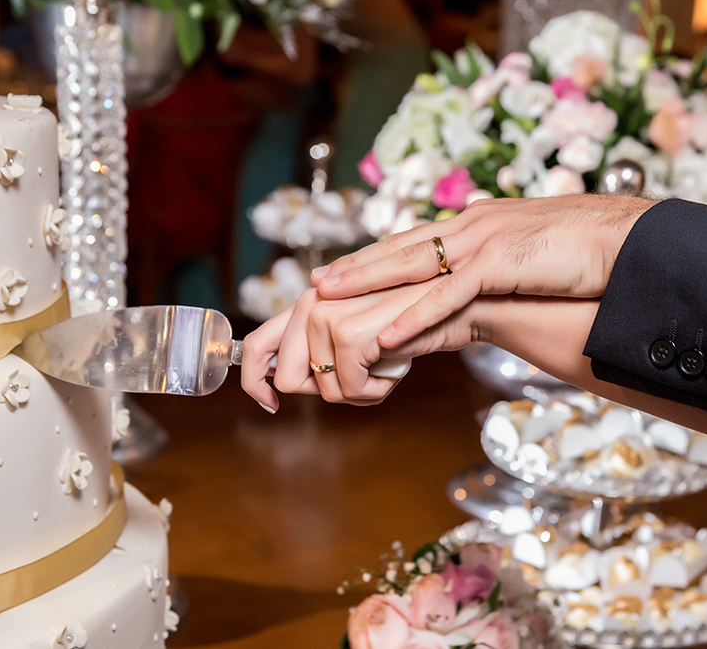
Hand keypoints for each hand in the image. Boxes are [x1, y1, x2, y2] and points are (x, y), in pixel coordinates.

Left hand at [241, 278, 483, 408]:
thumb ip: (317, 350)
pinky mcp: (348, 333)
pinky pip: (348, 390)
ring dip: (358, 389)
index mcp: (307, 302)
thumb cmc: (406, 326)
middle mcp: (310, 301)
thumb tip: (280, 383)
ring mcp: (327, 314)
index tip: (270, 405)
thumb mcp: (355, 336)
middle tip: (360, 373)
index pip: (255, 346)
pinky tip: (393, 365)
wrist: (451, 308)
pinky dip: (375, 389)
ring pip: (323, 390)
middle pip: (288, 380)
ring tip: (383, 363)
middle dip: (326, 389)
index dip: (254, 383)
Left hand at [311, 194, 652, 348]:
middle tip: (316, 281)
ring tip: (326, 297)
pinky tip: (385, 333)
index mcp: (478, 226)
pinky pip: (449, 295)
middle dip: (356, 265)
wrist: (627, 240)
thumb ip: (498, 270)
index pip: (416, 242)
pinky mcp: (501, 264)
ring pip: (413, 265)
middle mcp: (473, 227)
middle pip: (401, 247)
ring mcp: (484, 242)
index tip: (342, 269)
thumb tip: (482, 291)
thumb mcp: (528, 260)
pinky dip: (415, 314)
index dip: (375, 256)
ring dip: (366, 281)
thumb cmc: (583, 253)